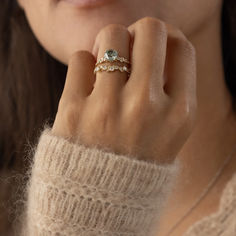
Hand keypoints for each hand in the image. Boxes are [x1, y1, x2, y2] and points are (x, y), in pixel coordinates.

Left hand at [51, 17, 196, 162]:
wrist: (101, 197)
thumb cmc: (137, 159)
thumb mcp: (170, 129)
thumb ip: (171, 85)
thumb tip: (154, 41)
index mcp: (179, 113)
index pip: (182, 47)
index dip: (168, 40)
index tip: (153, 49)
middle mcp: (147, 107)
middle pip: (150, 29)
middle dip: (137, 33)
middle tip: (127, 49)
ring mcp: (109, 109)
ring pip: (110, 35)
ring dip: (107, 43)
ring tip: (105, 64)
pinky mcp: (73, 111)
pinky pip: (80, 58)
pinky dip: (84, 64)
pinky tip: (87, 85)